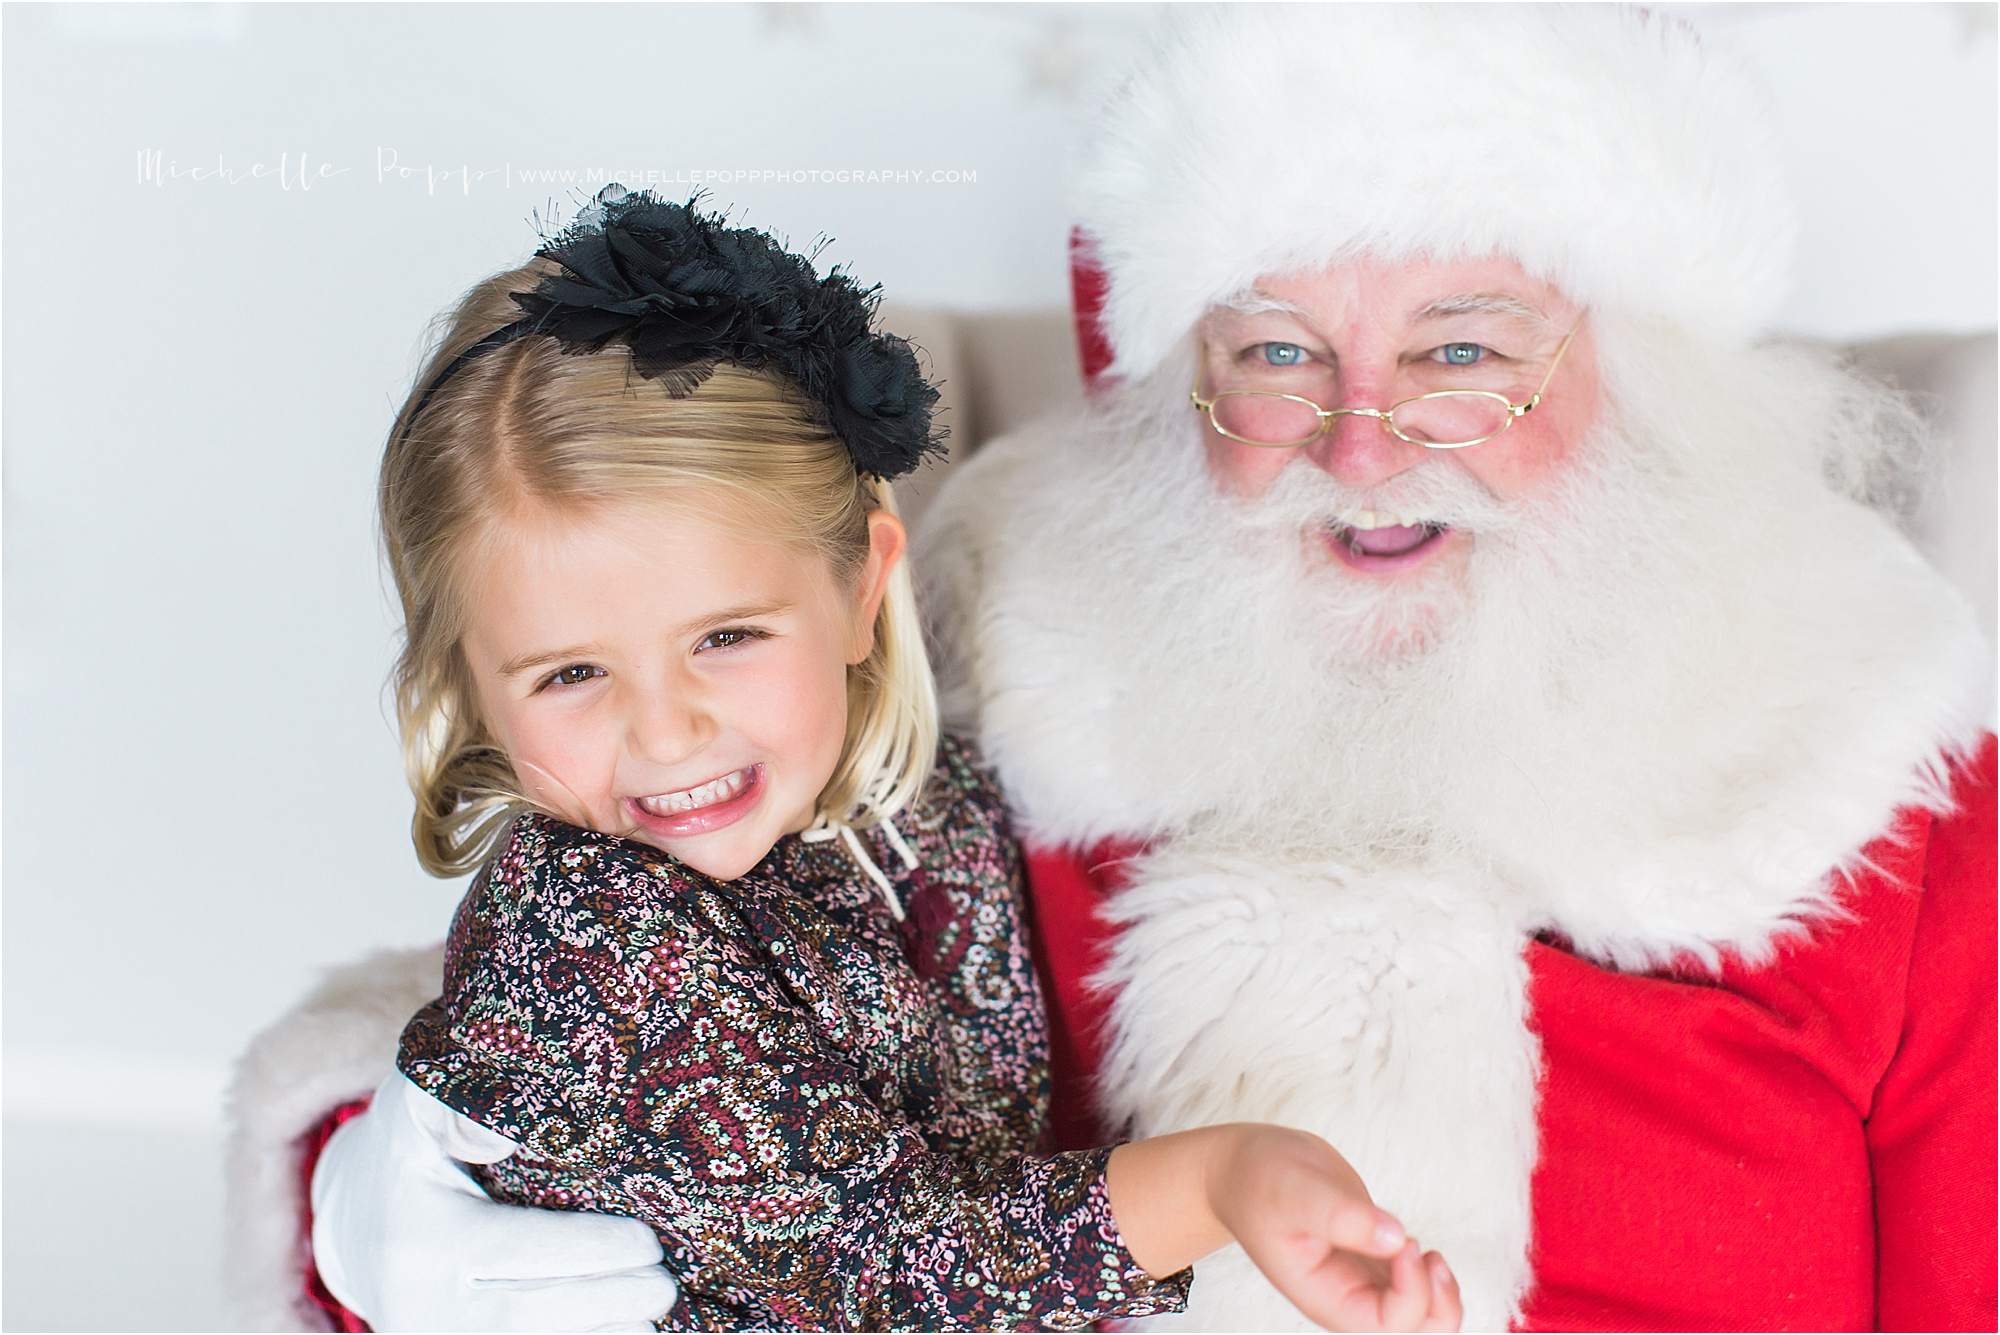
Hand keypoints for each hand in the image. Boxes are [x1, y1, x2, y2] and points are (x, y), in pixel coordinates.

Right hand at [311, 1071, 679, 1331]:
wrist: (355, 1223)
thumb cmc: (406, 1155)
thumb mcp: (413, 1114)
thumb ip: (454, 1108)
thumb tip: (501, 1129)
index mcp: (422, 1240)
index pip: (516, 1251)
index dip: (588, 1248)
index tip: (646, 1241)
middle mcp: (423, 1306)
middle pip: (527, 1316)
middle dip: (607, 1303)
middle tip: (664, 1284)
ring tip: (652, 1315)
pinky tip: (625, 1333)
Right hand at [1207, 1125, 1461, 1331]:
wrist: (1244, 1168)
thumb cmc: (1260, 1181)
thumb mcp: (1296, 1192)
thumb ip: (1343, 1216)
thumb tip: (1396, 1238)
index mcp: (1326, 1298)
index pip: (1388, 1322)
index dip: (1412, 1290)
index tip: (1406, 1241)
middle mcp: (1347, 1299)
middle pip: (1414, 1333)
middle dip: (1438, 1305)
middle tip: (1427, 1252)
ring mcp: (1362, 1282)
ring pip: (1422, 1316)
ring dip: (1440, 1293)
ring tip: (1429, 1252)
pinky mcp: (1372, 1260)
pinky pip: (1415, 1288)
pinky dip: (1429, 1274)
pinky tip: (1416, 1244)